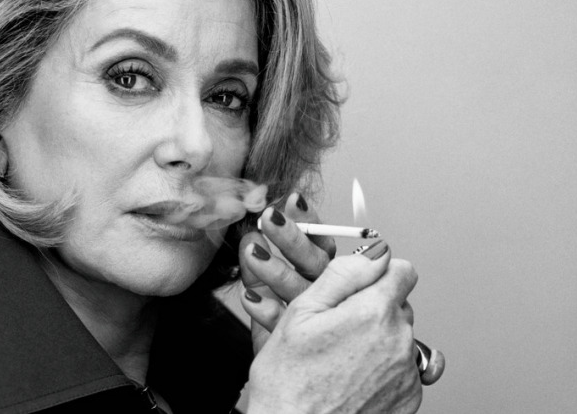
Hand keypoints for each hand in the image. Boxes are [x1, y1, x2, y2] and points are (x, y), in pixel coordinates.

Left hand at [239, 193, 335, 352]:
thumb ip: (260, 264)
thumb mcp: (271, 290)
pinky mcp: (302, 345)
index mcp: (325, 277)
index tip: (293, 199)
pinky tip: (249, 297)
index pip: (322, 243)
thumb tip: (250, 235)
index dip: (308, 221)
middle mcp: (327, 296)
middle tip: (271, 218)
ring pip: (301, 292)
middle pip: (316, 263)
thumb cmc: (290, 329)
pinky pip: (283, 326)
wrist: (294, 377)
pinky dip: (266, 310)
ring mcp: (318, 320)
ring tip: (251, 252)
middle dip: (292, 238)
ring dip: (275, 270)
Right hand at [245, 246, 422, 413]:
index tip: (358, 286)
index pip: (401, 270)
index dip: (376, 273)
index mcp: (374, 312)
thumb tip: (374, 253)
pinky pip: (404, 369)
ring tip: (340, 357)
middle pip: (399, 304)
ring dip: (378, 339)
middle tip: (337, 327)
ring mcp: (407, 373)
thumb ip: (343, 274)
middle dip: (373, 307)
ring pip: (400, 337)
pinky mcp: (409, 398)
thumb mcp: (300, 313)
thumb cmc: (288, 383)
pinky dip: (383, 368)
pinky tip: (352, 377)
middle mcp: (400, 341)